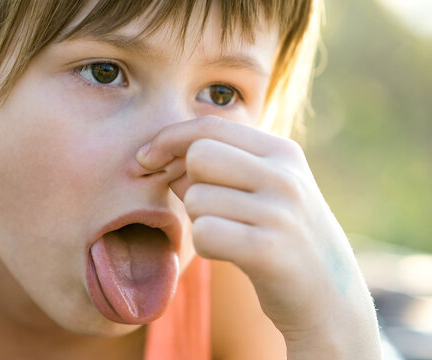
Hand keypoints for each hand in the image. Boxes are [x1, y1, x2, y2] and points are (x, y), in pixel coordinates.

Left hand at [136, 116, 380, 358]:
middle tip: (209, 208)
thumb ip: (220, 167)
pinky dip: (207, 246)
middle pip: (199, 155)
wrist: (330, 297)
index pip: (210, 126)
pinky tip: (231, 253)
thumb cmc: (283, 236)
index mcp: (282, 152)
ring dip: (200, 220)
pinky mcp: (269, 251)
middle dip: (190, 183)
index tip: (145, 157)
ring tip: (230, 233)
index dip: (169, 137)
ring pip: (197, 199)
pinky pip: (205, 234)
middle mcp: (285, 176)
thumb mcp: (264, 189)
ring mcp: (280, 212)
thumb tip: (164, 155)